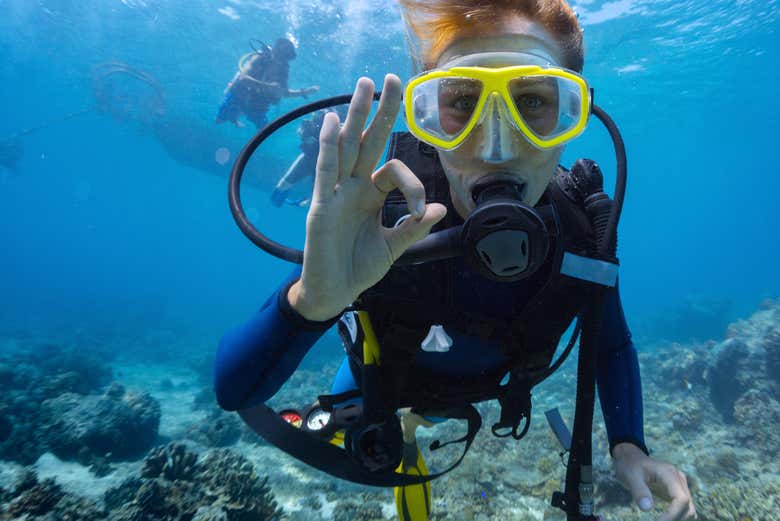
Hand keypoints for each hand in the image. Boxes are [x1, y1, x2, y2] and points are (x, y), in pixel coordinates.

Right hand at [288, 75, 446, 320]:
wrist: (334, 292)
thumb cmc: (359, 268)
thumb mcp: (394, 247)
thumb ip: (414, 228)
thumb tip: (440, 210)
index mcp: (371, 195)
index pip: (393, 171)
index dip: (413, 184)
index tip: (422, 210)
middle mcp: (353, 187)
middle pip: (368, 141)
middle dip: (379, 110)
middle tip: (390, 77)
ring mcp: (335, 193)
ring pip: (347, 147)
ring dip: (355, 116)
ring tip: (363, 85)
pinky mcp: (320, 206)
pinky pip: (325, 171)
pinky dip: (328, 147)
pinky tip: (332, 122)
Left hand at [613, 443, 696, 520]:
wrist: (631, 458)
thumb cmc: (630, 466)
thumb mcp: (630, 476)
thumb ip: (639, 491)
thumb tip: (647, 508)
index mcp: (669, 474)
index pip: (681, 499)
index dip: (672, 515)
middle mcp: (679, 479)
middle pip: (688, 507)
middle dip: (674, 519)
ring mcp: (680, 486)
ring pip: (689, 510)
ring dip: (677, 519)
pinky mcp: (677, 493)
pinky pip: (683, 509)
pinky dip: (677, 518)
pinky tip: (664, 520)